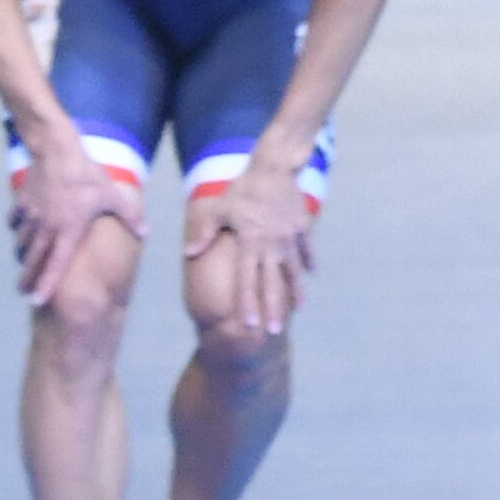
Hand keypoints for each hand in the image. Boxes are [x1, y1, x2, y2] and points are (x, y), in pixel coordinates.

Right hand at [8, 132, 136, 305]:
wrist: (57, 150)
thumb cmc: (87, 174)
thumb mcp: (112, 195)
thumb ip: (129, 216)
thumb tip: (145, 232)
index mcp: (68, 230)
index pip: (56, 265)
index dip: (46, 285)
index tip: (36, 302)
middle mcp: (46, 227)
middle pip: (33, 261)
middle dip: (27, 279)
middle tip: (23, 292)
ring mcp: (32, 216)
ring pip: (23, 242)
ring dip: (23, 255)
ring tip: (24, 265)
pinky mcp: (22, 202)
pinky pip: (16, 222)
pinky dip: (17, 229)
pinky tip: (20, 230)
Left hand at [187, 155, 317, 336]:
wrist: (274, 167)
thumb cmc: (243, 188)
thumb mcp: (219, 209)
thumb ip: (204, 232)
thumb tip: (188, 254)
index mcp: (250, 244)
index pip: (248, 281)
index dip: (248, 304)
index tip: (250, 325)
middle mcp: (272, 246)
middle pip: (273, 284)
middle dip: (273, 309)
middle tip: (274, 332)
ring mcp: (290, 238)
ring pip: (294, 271)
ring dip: (297, 291)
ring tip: (300, 308)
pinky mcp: (302, 227)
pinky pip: (307, 249)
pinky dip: (309, 262)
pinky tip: (311, 274)